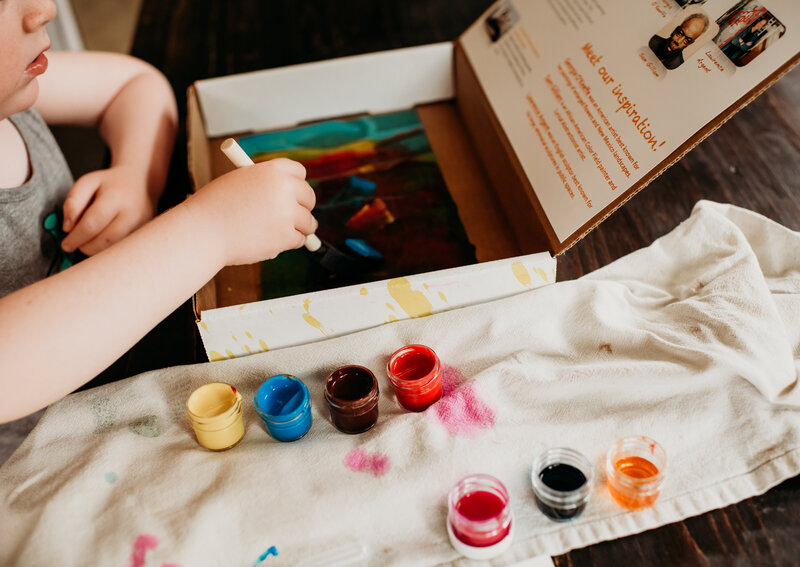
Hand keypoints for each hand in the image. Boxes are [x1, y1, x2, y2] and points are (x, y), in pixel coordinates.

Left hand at [61, 165, 157, 254]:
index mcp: (115, 197)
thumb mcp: (88, 182)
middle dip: (85, 247)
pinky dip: (108, 248)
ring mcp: (141, 226)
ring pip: (114, 248)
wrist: (141, 182)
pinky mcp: (144, 234)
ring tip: (87, 241)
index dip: (76, 237)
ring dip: (96, 250)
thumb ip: (73, 202)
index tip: (65, 244)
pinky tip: (101, 240)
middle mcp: (132, 213)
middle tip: (74, 244)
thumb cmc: (110, 183)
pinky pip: (122, 248)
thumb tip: (67, 228)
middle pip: (105, 240)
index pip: (92, 223)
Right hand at [183, 158, 316, 265]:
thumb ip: (265, 185)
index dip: (295, 184)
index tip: (292, 193)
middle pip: (309, 196)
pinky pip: (299, 240)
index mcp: (272, 170)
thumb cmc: (214, 207)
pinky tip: (267, 241)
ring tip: (273, 231)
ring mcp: (287, 213)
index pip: (299, 172)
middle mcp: (284, 188)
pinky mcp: (286, 236)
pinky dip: (287, 243)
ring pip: (308, 222)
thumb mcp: (240, 181)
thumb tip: (290, 196)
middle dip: (302, 207)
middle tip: (291, 215)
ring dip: (296, 228)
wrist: (203, 231)